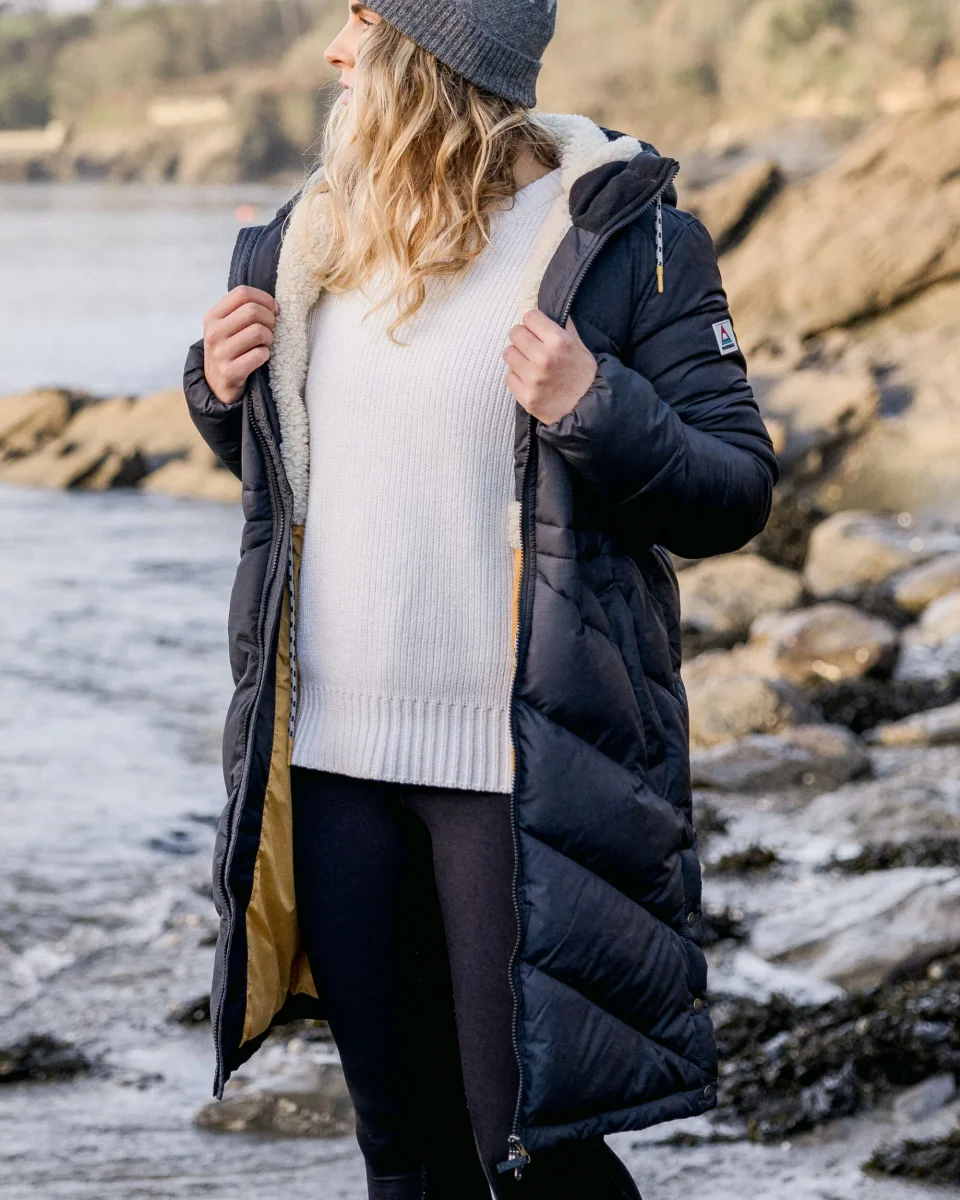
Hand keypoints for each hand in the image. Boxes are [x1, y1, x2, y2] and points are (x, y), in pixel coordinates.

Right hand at [203, 286, 278, 404]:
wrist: (216, 385)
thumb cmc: (228, 350)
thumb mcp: (226, 327)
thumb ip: (242, 311)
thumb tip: (273, 304)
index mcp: (213, 316)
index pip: (242, 293)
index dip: (264, 298)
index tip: (273, 309)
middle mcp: (214, 332)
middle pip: (253, 311)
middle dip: (270, 319)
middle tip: (270, 329)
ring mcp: (220, 353)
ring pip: (258, 332)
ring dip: (269, 338)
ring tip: (265, 344)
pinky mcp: (230, 372)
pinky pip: (260, 354)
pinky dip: (266, 355)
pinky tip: (261, 357)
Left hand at [503, 311, 597, 424]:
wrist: (590, 412)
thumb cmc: (586, 378)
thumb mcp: (582, 349)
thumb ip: (566, 329)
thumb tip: (555, 309)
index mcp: (559, 342)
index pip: (530, 317)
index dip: (533, 322)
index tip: (536, 329)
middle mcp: (543, 358)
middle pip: (515, 333)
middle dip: (523, 337)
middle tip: (530, 346)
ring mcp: (533, 379)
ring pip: (508, 353)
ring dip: (517, 356)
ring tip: (528, 363)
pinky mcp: (526, 397)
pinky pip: (508, 376)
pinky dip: (516, 376)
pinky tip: (528, 380)